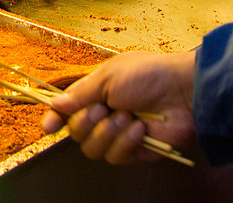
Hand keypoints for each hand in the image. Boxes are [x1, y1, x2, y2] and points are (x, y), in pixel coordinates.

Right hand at [41, 50, 197, 165]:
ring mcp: (119, 135)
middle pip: (76, 133)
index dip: (55, 119)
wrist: (183, 91)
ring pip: (93, 149)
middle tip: (102, 109)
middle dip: (85, 123)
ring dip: (107, 133)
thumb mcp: (108, 77)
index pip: (67, 110)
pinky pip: (116, 157)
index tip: (49, 126)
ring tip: (127, 117)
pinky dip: (125, 142)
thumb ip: (80, 94)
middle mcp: (104, 116)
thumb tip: (55, 105)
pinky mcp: (136, 151)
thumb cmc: (147, 75)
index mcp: (96, 94)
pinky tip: (139, 128)